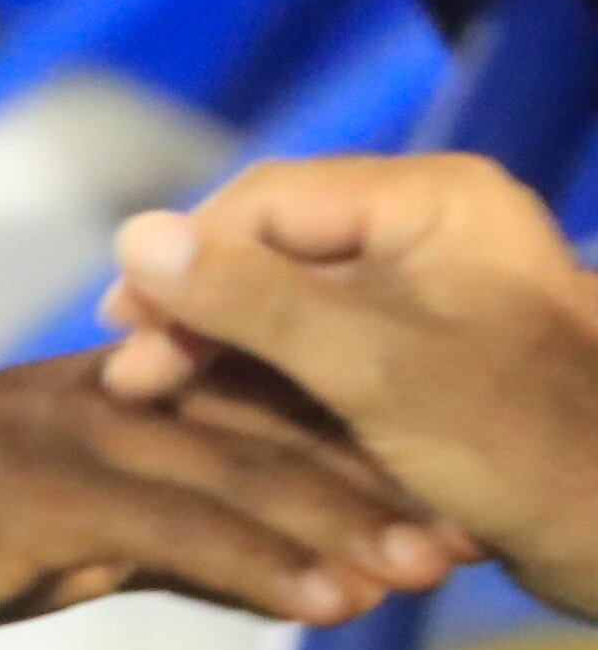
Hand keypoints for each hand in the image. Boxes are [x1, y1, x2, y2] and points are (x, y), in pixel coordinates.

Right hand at [0, 352, 460, 648]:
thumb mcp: (48, 530)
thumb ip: (154, 542)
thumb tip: (260, 574)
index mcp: (107, 393)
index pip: (254, 411)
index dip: (352, 451)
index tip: (440, 495)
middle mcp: (105, 396)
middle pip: (270, 432)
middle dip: (377, 485)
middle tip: (472, 531)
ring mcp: (73, 434)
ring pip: (240, 473)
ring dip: (345, 526)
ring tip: (431, 573)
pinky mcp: (41, 489)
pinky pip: (174, 528)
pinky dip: (261, 566)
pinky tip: (327, 605)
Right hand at [108, 154, 595, 616]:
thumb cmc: (525, 448)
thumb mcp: (373, 369)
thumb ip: (251, 299)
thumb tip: (134, 238)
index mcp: (433, 202)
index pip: (265, 202)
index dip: (182, 261)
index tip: (124, 330)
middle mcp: (434, 228)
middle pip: (276, 248)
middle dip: (200, 313)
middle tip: (135, 378)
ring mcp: (439, 291)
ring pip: (297, 303)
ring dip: (231, 353)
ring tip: (166, 400)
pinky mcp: (442, 354)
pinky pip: (334, 346)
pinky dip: (279, 382)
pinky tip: (232, 419)